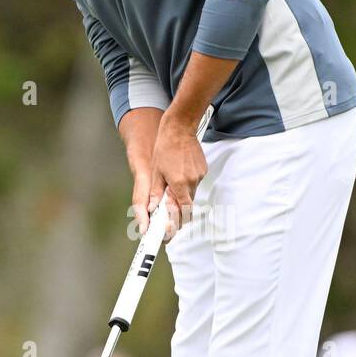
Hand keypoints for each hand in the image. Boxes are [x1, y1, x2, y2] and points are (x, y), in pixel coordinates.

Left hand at [149, 112, 207, 240]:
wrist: (179, 128)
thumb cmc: (165, 148)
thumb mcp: (156, 172)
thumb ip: (155, 193)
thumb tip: (152, 209)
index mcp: (179, 184)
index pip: (183, 211)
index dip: (177, 221)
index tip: (169, 228)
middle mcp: (192, 182)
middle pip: (187, 205)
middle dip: (178, 210)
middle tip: (168, 212)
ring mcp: (199, 175)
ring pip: (191, 194)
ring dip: (181, 195)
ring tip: (171, 184)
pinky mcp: (203, 170)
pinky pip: (194, 183)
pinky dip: (186, 184)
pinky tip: (179, 173)